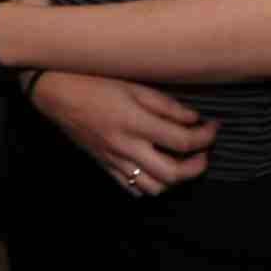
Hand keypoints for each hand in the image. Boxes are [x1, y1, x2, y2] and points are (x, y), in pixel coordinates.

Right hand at [29, 70, 217, 197]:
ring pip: (153, 188)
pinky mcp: (104, 166)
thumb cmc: (95, 81)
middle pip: (173, 174)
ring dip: (173, 179)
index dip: (206, 137)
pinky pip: (131, 188)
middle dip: (196, 167)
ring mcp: (114, 161)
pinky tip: (154, 169)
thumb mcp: (134, 85)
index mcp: (136, 123)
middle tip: (204, 152)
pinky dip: (149, 185)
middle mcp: (127, 147)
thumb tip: (194, 118)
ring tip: (180, 161)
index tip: (214, 126)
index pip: (183, 141)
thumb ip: (166, 104)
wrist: (56, 92)